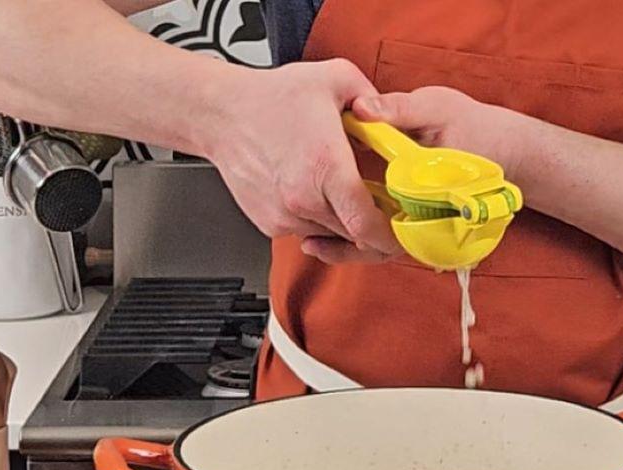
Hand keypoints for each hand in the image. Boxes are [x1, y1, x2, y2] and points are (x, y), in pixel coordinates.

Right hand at [201, 60, 400, 261]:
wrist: (222, 115)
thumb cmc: (271, 99)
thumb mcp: (335, 79)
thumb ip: (374, 96)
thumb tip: (393, 118)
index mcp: (326, 168)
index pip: (366, 226)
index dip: (389, 238)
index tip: (399, 233)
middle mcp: (304, 199)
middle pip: (353, 236)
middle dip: (370, 227)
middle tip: (377, 206)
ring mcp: (285, 216)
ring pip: (330, 235)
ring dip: (341, 221)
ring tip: (334, 187)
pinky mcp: (271, 224)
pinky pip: (306, 231)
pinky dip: (316, 218)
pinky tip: (310, 189)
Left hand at [298, 88, 525, 263]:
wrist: (509, 149)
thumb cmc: (477, 127)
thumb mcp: (439, 108)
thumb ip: (401, 110)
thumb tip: (364, 108)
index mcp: (426, 192)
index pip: (387, 220)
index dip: (356, 226)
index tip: (326, 220)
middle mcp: (427, 215)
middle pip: (381, 244)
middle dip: (345, 246)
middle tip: (309, 241)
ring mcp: (425, 223)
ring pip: (383, 248)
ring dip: (348, 247)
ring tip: (312, 243)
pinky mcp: (420, 221)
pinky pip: (388, 240)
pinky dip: (360, 238)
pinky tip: (332, 232)